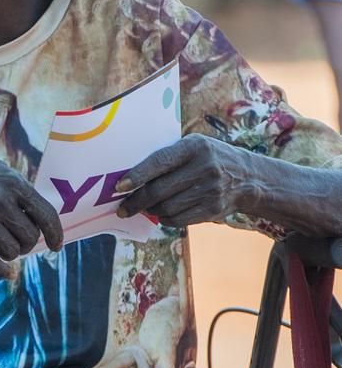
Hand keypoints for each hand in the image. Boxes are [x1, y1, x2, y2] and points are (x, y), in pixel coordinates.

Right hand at [0, 156, 62, 278]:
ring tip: (1, 245)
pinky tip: (7, 272)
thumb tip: (44, 215)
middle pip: (30, 237)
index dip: (55, 234)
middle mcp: (1, 201)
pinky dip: (3, 271)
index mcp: (13, 183)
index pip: (46, 214)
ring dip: (11, 254)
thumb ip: (20, 190)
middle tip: (17, 241)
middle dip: (27, 244)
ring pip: (13, 251)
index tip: (56, 246)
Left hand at [116, 134, 257, 226]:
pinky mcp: (213, 209)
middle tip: (122, 208)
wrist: (249, 177)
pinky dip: (165, 219)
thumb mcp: (194, 146)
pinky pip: (179, 220)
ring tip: (145, 207)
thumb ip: (168, 157)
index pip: (159, 161)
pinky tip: (163, 214)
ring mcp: (210, 190)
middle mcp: (204, 167)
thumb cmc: (209, 158)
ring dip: (151, 210)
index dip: (137, 175)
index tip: (119, 187)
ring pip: (167, 207)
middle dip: (136, 201)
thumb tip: (131, 179)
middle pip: (160, 190)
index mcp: (194, 147)